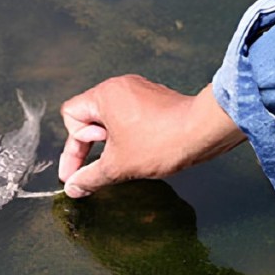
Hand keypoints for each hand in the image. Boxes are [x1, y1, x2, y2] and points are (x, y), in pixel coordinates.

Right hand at [58, 75, 245, 197]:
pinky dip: (127, 135)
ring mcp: (139, 90)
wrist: (204, 131)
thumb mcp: (118, 166)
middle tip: (101, 166)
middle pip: (88, 116)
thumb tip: (73, 187)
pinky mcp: (155, 99)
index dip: (72, 148)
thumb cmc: (161, 142)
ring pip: (110, 118)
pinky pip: (129, 116)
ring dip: (110, 142)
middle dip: (91, 145)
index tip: (74, 173)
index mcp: (104, 95)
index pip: (71, 117)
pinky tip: (139, 151)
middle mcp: (119, 87)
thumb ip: (89, 177)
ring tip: (124, 158)